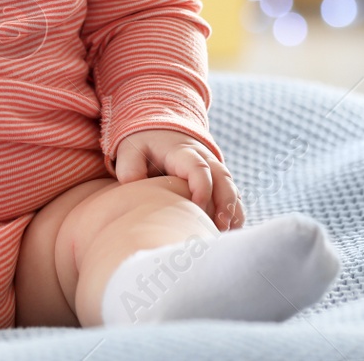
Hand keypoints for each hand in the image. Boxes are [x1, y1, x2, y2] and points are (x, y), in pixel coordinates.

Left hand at [112, 128, 245, 230]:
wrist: (158, 132)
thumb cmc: (143, 146)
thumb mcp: (131, 150)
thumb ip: (129, 167)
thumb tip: (132, 185)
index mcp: (183, 152)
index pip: (198, 168)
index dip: (201, 187)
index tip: (197, 207)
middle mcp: (204, 158)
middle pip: (222, 178)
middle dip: (225, 202)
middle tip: (220, 226)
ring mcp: (212, 168)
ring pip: (230, 187)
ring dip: (232, 209)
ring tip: (227, 232)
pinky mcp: (215, 180)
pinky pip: (231, 193)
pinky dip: (234, 210)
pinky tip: (231, 230)